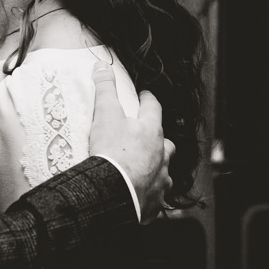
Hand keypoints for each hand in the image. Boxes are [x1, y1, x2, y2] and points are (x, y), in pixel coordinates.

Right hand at [88, 61, 171, 222]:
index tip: (145, 96)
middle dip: (158, 140)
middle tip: (146, 138)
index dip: (148, 100)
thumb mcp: (106, 115)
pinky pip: (157, 196)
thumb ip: (105, 90)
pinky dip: (151, 194)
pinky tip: (142, 196)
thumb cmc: (112, 151)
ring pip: (164, 170)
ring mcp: (161, 178)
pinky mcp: (155, 201)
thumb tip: (102, 67)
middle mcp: (162, 154)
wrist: (114, 192)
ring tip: (145, 169)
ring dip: (157, 168)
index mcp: (152, 131)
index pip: (154, 108)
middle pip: (166, 143)